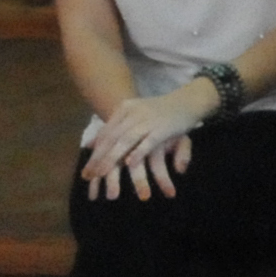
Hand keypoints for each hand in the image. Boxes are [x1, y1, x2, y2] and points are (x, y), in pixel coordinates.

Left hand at [81, 81, 217, 199]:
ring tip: (102, 174)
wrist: (189, 100)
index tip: (86, 171)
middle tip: (88, 176)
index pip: (105, 133)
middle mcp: (133, 113)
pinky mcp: (163, 127)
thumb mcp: (134, 116)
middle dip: (98, 159)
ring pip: (125, 141)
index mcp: (124, 109)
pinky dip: (137, 152)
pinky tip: (129, 164)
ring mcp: (148, 119)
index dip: (94, 153)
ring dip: (112, 158)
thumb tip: (89, 144)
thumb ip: (114, 128)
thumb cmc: (161, 112)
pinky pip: (147, 141)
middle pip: (111, 138)